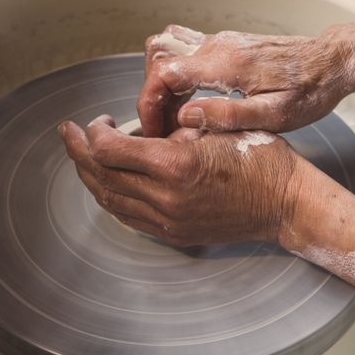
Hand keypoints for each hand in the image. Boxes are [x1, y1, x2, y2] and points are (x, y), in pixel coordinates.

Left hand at [59, 115, 305, 246]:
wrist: (286, 202)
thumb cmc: (260, 157)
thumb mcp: (218, 125)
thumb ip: (174, 126)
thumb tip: (140, 126)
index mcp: (175, 164)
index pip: (110, 149)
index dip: (94, 132)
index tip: (97, 120)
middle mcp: (166, 198)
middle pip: (101, 176)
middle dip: (78, 152)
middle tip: (67, 132)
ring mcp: (169, 221)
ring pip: (110, 200)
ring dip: (90, 176)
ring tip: (81, 155)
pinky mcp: (174, 234)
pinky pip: (128, 217)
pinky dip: (111, 197)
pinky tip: (108, 181)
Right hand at [138, 24, 354, 136]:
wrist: (333, 62)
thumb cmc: (311, 90)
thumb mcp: (277, 115)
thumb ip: (229, 115)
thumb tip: (186, 117)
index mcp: (226, 63)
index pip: (162, 73)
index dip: (148, 104)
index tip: (154, 130)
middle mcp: (218, 45)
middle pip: (157, 60)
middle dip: (151, 97)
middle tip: (163, 130)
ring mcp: (220, 41)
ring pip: (168, 54)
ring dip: (162, 87)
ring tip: (174, 121)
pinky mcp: (226, 45)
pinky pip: (185, 55)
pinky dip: (176, 79)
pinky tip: (190, 105)